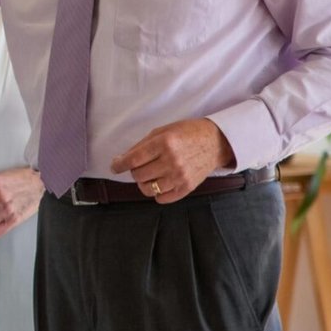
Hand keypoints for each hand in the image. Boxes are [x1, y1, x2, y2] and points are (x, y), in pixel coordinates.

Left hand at [110, 117, 234, 202]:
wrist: (215, 142)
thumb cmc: (186, 133)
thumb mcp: (162, 131)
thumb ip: (142, 145)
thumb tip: (122, 159)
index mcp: (164, 143)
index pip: (133, 159)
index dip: (119, 165)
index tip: (115, 166)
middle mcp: (172, 161)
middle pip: (138, 175)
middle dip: (133, 171)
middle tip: (139, 166)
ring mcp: (180, 176)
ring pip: (147, 189)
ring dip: (143, 183)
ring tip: (148, 175)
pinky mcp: (187, 188)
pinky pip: (162, 198)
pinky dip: (157, 193)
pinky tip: (159, 183)